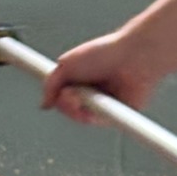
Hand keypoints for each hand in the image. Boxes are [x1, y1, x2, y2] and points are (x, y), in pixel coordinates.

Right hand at [41, 28, 166, 124]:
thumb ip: (50, 84)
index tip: (55, 94)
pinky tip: (95, 104)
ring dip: (77, 109)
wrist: (132, 57)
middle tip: (70, 94)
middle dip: (65, 104)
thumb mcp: (66, 64)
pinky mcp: (116, 114)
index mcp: (79, 80)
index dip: (56, 98)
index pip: (60, 98)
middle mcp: (91, 93)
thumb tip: (44, 104)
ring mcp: (103, 104)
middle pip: (69, 110)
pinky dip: (93, 115)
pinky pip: (99, 121)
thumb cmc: (105, 53)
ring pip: (82, 118)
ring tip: (83, 96)